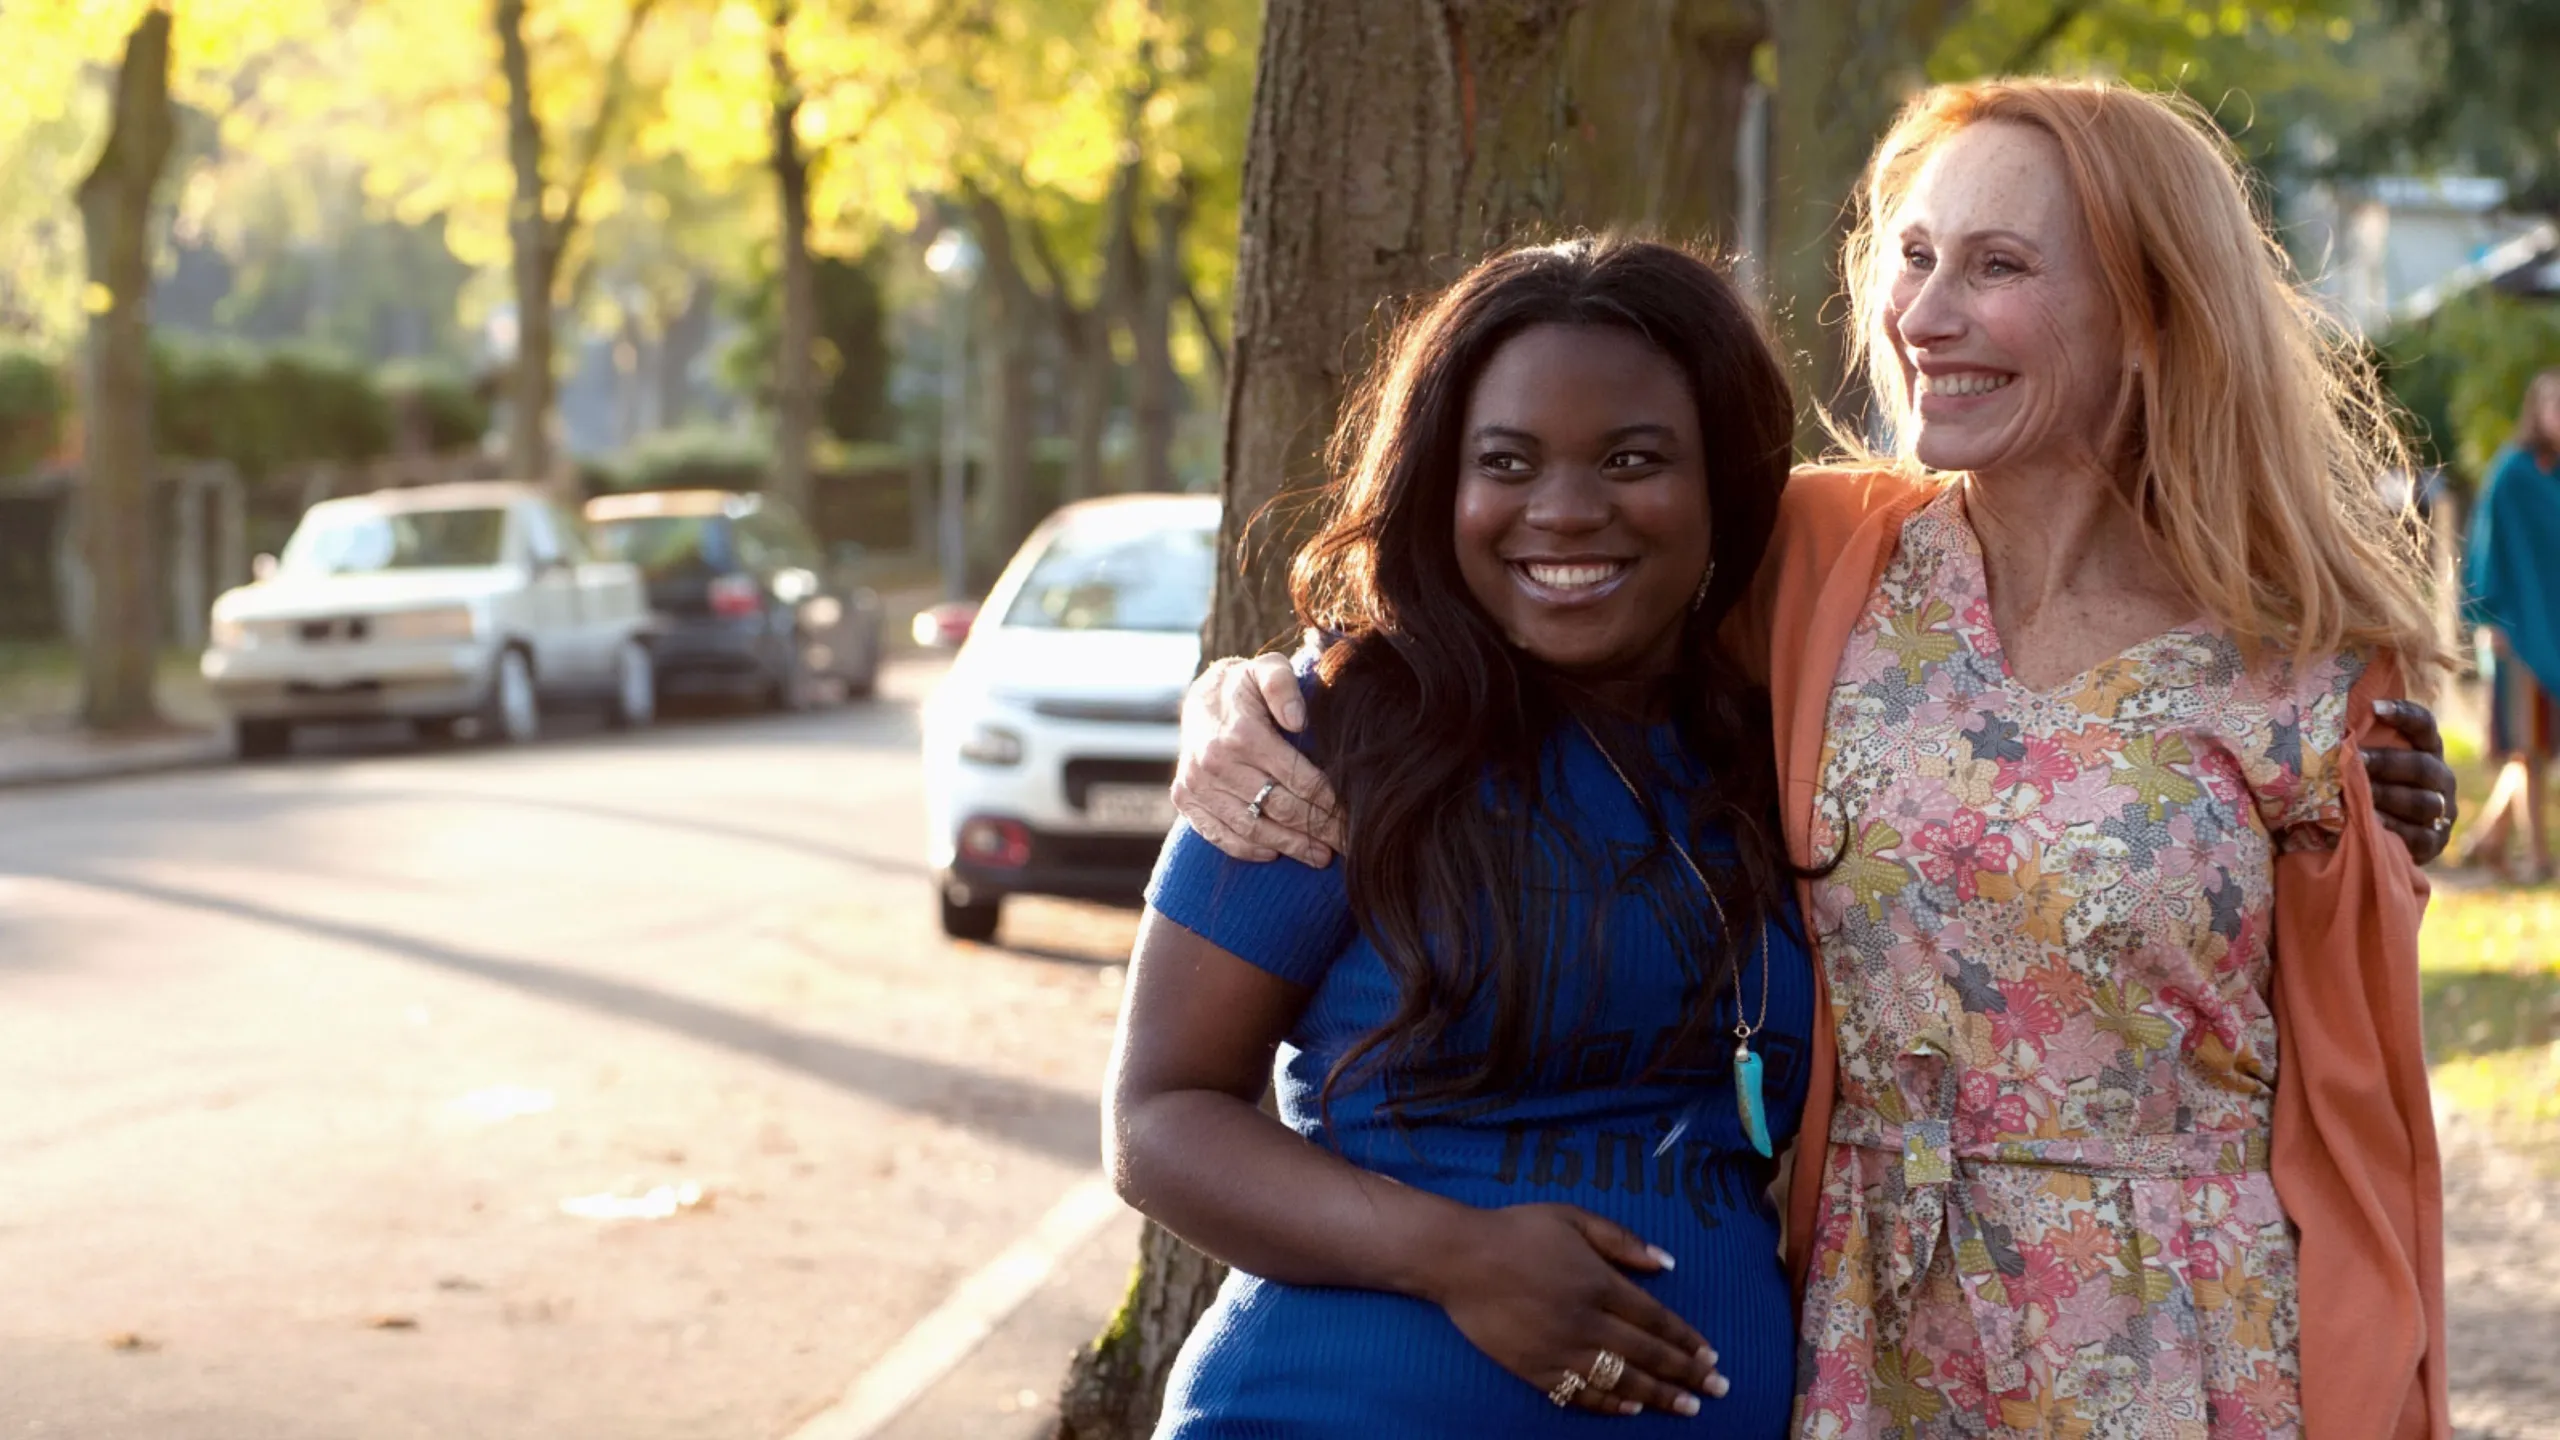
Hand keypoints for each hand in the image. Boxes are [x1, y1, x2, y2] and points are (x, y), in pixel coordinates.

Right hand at [1171, 654, 1345, 866]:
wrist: (1199, 697)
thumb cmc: (1247, 686)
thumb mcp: (1267, 669)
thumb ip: (1284, 686)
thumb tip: (1299, 720)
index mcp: (1242, 734)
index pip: (1298, 778)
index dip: (1329, 803)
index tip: (1354, 818)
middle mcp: (1215, 763)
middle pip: (1280, 808)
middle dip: (1318, 829)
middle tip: (1348, 843)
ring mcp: (1197, 785)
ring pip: (1253, 828)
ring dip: (1290, 846)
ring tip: (1321, 855)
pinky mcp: (1185, 800)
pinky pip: (1220, 835)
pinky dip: (1249, 850)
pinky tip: (1276, 854)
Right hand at [1423, 1203, 1726, 1417]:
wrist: (1458, 1258)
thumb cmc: (1517, 1231)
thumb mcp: (1573, 1218)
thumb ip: (1622, 1241)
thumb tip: (1667, 1261)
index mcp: (1599, 1283)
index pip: (1657, 1320)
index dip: (1687, 1341)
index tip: (1712, 1358)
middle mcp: (1586, 1321)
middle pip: (1647, 1355)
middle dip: (1686, 1375)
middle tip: (1717, 1390)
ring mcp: (1560, 1349)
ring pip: (1620, 1380)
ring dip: (1657, 1395)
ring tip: (1687, 1407)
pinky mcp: (1535, 1369)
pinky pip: (1580, 1394)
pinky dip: (1608, 1404)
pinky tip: (1630, 1409)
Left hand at [2366, 698, 2458, 863]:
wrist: (2382, 836)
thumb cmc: (2368, 787)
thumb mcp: (2368, 762)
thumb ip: (2358, 743)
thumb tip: (2325, 723)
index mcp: (2427, 750)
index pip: (2424, 725)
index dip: (2404, 715)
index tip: (2374, 708)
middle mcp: (2440, 777)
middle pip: (2421, 766)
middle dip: (2387, 763)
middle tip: (2355, 760)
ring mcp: (2442, 810)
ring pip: (2422, 802)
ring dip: (2387, 796)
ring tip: (2355, 794)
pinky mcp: (2434, 841)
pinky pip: (2417, 835)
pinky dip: (2393, 828)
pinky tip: (2370, 821)